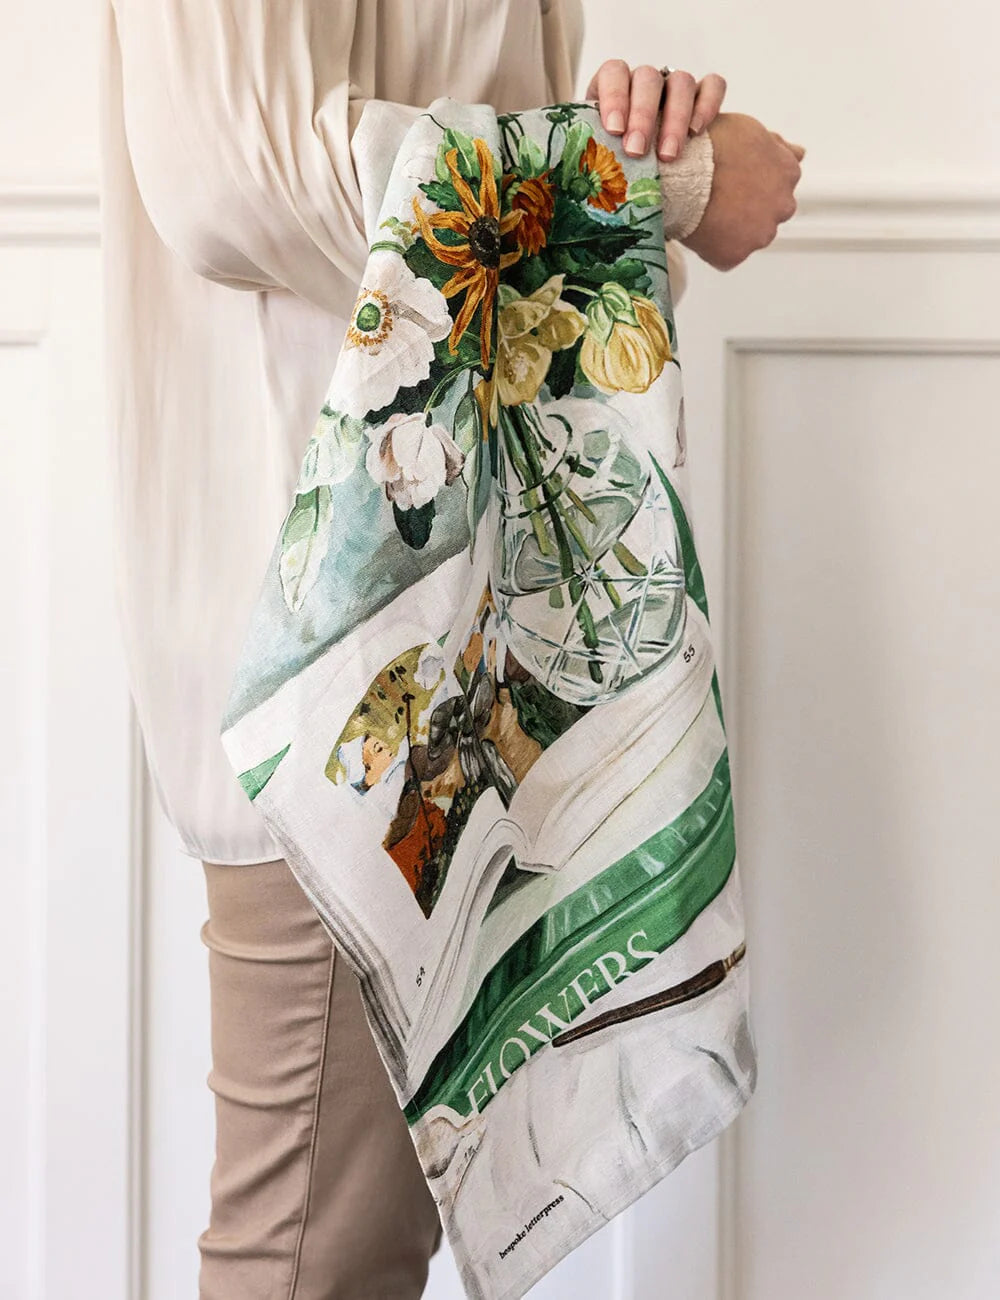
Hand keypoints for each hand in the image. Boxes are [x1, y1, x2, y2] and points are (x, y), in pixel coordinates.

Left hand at [586, 61, 727, 161]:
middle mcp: (645, 82)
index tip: (614, 130)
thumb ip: (593, 159)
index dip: (614, 97)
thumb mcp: (600, 159)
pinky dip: (708, 104)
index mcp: (614, 88)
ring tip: (668, 156)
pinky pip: (713, 85)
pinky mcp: (704, 95)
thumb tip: (578, 187)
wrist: (647, 175)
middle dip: (642, 115)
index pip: (614, 72)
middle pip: (648, 78)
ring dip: (675, 118)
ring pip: (681, 82)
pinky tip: (697, 132)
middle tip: (637, 151)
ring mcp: (675, 87)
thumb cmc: (617, 167)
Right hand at [682, 113, 804, 270]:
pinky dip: (715, 249)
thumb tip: (799, 153)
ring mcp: (760, 234)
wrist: (683, 172)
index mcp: (789, 172)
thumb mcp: (751, 130)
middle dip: (750, 210)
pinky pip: (727, 258)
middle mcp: (783, 205)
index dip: (755, 185)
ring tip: (708, 214)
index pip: (781, 187)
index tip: (737, 182)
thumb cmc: (711, 146)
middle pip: (769, 214)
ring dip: (734, 231)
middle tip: (722, 199)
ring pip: (750, 238)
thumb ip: (777, 146)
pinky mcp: (735, 255)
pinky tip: (702, 231)